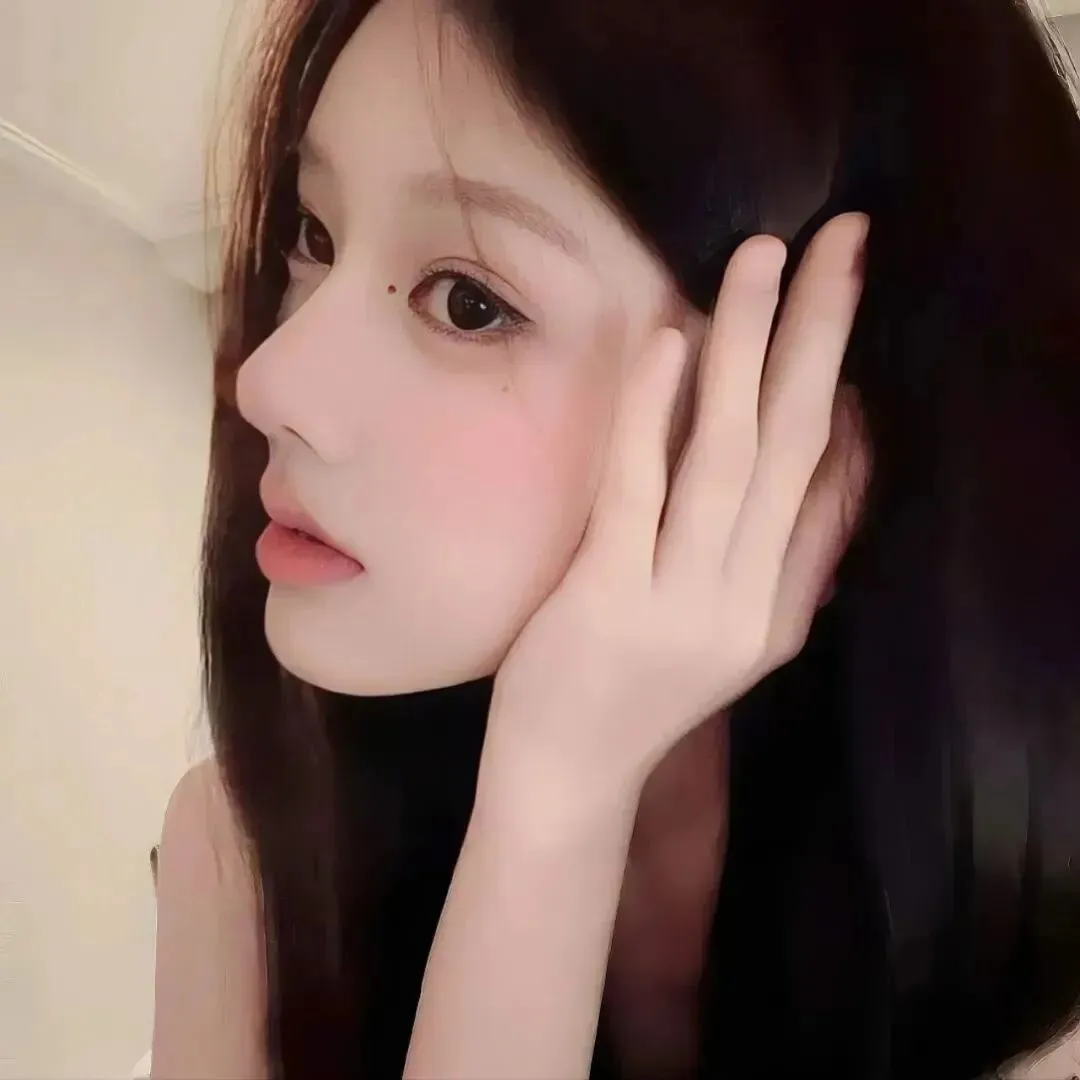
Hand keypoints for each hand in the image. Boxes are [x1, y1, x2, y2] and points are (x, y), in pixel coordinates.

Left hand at [485, 213, 870, 810]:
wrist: (566, 776)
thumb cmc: (639, 691)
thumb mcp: (734, 637)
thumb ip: (788, 555)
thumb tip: (830, 449)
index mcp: (782, 612)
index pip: (834, 484)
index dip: (848, 383)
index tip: (849, 295)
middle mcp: (747, 605)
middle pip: (795, 447)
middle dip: (821, 335)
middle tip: (842, 239)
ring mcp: (679, 603)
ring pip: (729, 456)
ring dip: (749, 347)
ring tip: (763, 257)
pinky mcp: (607, 598)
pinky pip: (638, 485)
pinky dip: (655, 408)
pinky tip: (673, 338)